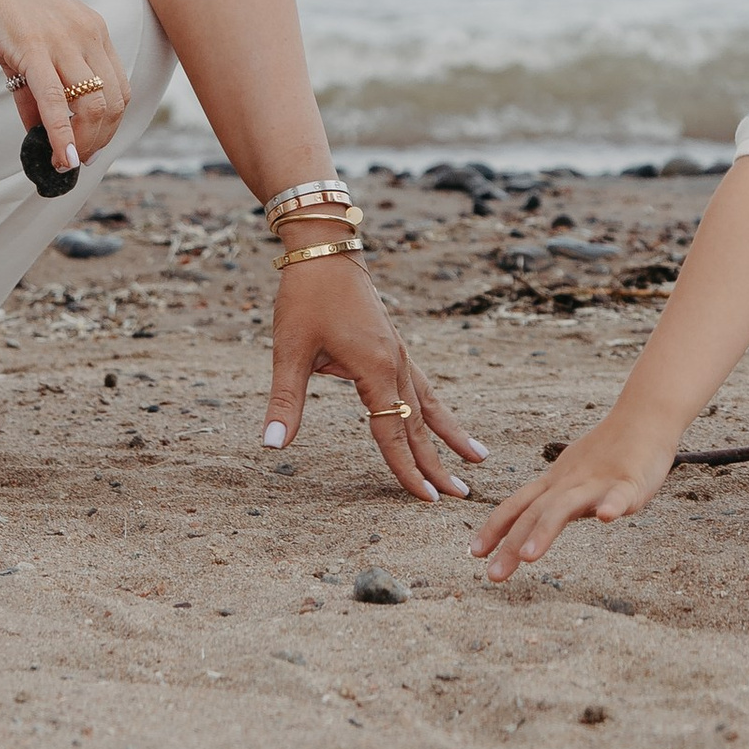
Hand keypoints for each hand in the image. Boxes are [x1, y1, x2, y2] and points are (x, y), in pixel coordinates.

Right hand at [0, 0, 129, 171]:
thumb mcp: (28, 41)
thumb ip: (35, 85)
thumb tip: (39, 127)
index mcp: (92, 30)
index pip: (119, 89)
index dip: (109, 125)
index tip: (89, 147)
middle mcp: (87, 34)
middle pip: (112, 102)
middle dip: (98, 141)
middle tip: (75, 161)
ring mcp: (62, 40)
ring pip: (91, 104)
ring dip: (81, 143)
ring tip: (64, 163)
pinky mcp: (32, 46)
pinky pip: (54, 99)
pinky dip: (60, 134)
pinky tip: (58, 156)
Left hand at [262, 257, 484, 505]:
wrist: (325, 248)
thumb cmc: (306, 296)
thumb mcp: (290, 349)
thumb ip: (284, 400)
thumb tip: (270, 446)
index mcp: (375, 368)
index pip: (393, 431)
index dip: (407, 469)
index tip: (427, 500)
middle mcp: (395, 363)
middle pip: (419, 423)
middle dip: (439, 462)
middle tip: (463, 496)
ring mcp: (399, 353)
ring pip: (429, 403)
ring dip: (451, 434)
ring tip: (479, 457)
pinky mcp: (394, 345)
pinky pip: (423, 384)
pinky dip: (437, 408)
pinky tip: (444, 418)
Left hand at [474, 406, 675, 579]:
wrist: (644, 418)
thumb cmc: (610, 451)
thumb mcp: (574, 477)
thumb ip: (557, 500)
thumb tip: (536, 525)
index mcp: (556, 482)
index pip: (518, 505)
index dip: (494, 527)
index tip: (474, 552)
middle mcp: (570, 482)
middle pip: (534, 512)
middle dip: (511, 544)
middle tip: (492, 575)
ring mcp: (598, 482)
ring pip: (567, 506)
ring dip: (544, 530)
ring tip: (528, 557)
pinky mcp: (630, 482)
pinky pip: (620, 495)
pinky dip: (612, 505)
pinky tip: (606, 519)